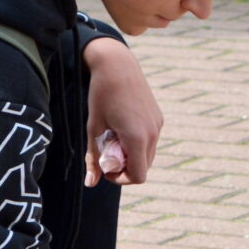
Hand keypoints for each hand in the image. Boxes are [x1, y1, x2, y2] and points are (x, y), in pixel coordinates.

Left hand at [83, 35, 161, 185]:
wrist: (117, 64)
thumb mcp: (93, 128)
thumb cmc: (101, 95)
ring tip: (114, 140)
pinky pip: (150, 140)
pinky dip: (138, 143)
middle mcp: (152, 133)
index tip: (106, 168)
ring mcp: (158, 125)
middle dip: (125, 167)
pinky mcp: (158, 117)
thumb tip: (90, 183)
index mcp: (137, 138)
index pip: (138, 176)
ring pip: (148, 155)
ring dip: (132, 155)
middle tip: (107, 154)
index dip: (121, 179)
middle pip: (144, 168)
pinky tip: (122, 128)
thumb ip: (93, 158)